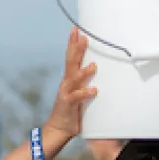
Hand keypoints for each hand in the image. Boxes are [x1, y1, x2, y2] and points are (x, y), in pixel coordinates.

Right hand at [42, 30, 99, 146]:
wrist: (58, 128)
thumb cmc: (72, 110)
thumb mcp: (81, 93)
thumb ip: (88, 82)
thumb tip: (100, 71)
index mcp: (70, 79)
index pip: (71, 57)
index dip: (74, 44)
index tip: (77, 31)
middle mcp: (66, 83)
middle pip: (70, 62)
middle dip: (76, 49)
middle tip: (82, 36)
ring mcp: (66, 93)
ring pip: (74, 79)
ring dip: (83, 72)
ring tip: (93, 65)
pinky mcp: (68, 105)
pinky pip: (77, 97)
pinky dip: (85, 93)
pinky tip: (93, 90)